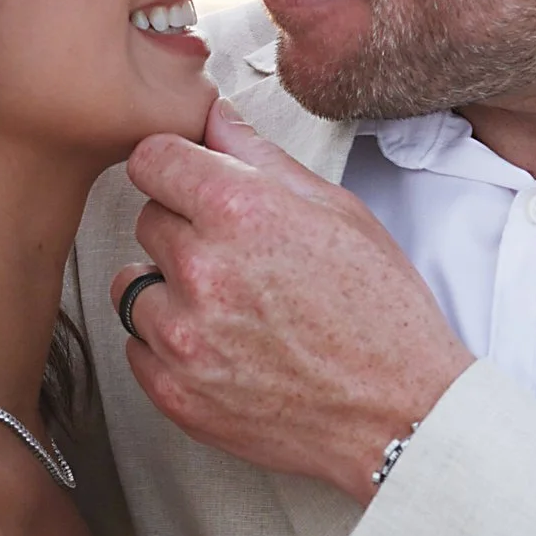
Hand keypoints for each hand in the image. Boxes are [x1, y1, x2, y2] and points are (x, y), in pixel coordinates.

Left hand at [113, 102, 470, 501]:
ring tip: (229, 308)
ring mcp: (183, 338)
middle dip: (184, 229)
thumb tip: (216, 118)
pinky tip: (224, 348)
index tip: (189, 183)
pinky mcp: (176, 393)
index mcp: (241, 211)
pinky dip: (168, 346)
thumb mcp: (338, 212)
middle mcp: (202, 271)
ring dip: (168, 291)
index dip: (175, 168)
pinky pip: (137, 349)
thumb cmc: (383, 316)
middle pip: (147, 220)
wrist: (402, 416)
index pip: (151, 160)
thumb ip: (262, 159)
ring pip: (133, 286)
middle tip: (240, 258)